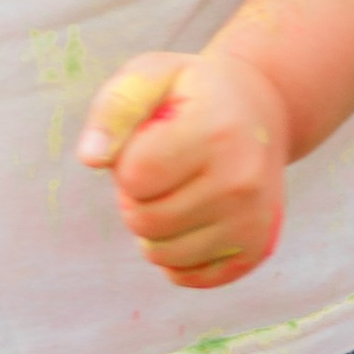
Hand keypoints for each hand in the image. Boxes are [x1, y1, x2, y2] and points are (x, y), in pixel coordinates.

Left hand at [79, 46, 288, 289]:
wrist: (263, 115)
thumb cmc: (195, 95)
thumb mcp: (153, 77)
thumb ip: (115, 109)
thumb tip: (91, 158)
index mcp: (215, 133)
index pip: (134, 178)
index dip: (126, 163)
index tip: (150, 142)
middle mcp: (242, 182)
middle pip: (144, 221)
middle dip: (136, 197)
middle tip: (162, 169)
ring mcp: (252, 221)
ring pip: (161, 255)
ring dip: (153, 229)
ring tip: (177, 191)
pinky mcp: (255, 250)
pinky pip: (186, 276)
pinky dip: (175, 254)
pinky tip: (191, 219)